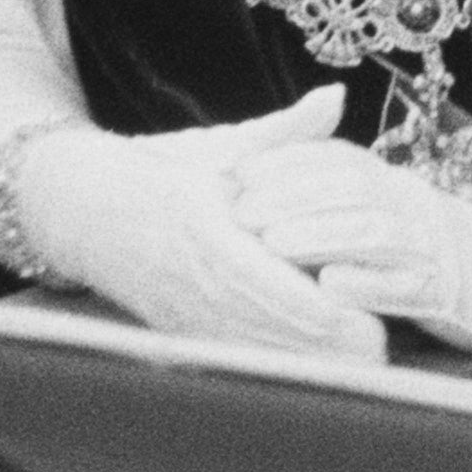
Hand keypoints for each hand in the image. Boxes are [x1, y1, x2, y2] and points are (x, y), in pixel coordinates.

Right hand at [2, 88, 389, 361]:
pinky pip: (261, 370)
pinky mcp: (197, 347)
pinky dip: (296, 361)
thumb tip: (336, 96)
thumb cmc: (160, 174)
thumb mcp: (222, 148)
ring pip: (288, 375)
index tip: (388, 292)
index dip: (357, 317)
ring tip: (360, 321)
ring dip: (330, 359)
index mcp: (222, 247)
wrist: (83, 214)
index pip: (306, 311)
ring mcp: (202, 332)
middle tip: (384, 310)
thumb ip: (286, 131)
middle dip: (356, 346)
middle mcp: (210, 303)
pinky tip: (316, 333)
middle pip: (310, 362)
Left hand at [227, 132, 471, 352]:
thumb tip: (260, 188)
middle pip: (350, 189)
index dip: (284, 163)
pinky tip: (331, 287)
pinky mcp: (449, 293)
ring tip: (273, 246)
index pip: (335, 159)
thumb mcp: (385, 211)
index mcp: (393, 183)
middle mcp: (413, 205)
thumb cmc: (432, 250)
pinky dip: (367, 284)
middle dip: (290, 196)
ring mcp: (432, 248)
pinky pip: (407, 286)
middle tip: (240, 214)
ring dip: (320, 235)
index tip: (235, 175)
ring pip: (374, 232)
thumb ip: (334, 198)